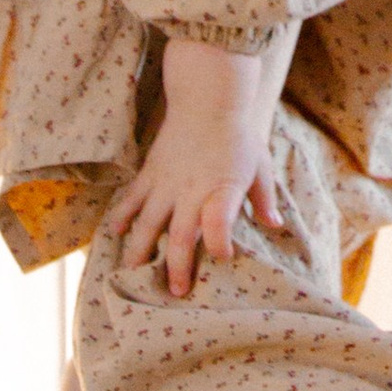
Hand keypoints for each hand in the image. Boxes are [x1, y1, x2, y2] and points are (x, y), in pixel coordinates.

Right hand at [108, 35, 286, 297]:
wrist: (207, 98)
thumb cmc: (238, 134)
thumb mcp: (259, 166)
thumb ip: (263, 198)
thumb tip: (274, 225)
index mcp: (221, 188)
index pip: (219, 222)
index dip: (220, 243)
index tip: (223, 258)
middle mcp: (191, 190)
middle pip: (181, 236)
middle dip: (178, 267)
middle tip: (176, 292)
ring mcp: (166, 182)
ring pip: (148, 223)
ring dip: (141, 251)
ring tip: (133, 274)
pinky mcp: (150, 172)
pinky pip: (132, 198)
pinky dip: (122, 215)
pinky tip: (117, 232)